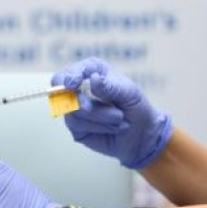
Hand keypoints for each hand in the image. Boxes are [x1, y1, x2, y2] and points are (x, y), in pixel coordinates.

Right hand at [51, 57, 172, 168]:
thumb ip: (110, 86)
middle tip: (91, 108)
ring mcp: (75, 109)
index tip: (72, 85)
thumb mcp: (129, 93)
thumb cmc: (136, 107)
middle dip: (82, 102)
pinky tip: (112, 127)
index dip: (67, 78)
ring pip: (73, 112)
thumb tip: (93, 79)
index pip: (69, 72)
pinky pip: (77, 126)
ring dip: (100, 118)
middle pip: (64, 93)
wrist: (142, 135)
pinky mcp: (76, 127)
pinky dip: (98, 127)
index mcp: (91, 72)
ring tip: (119, 119)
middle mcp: (79, 89)